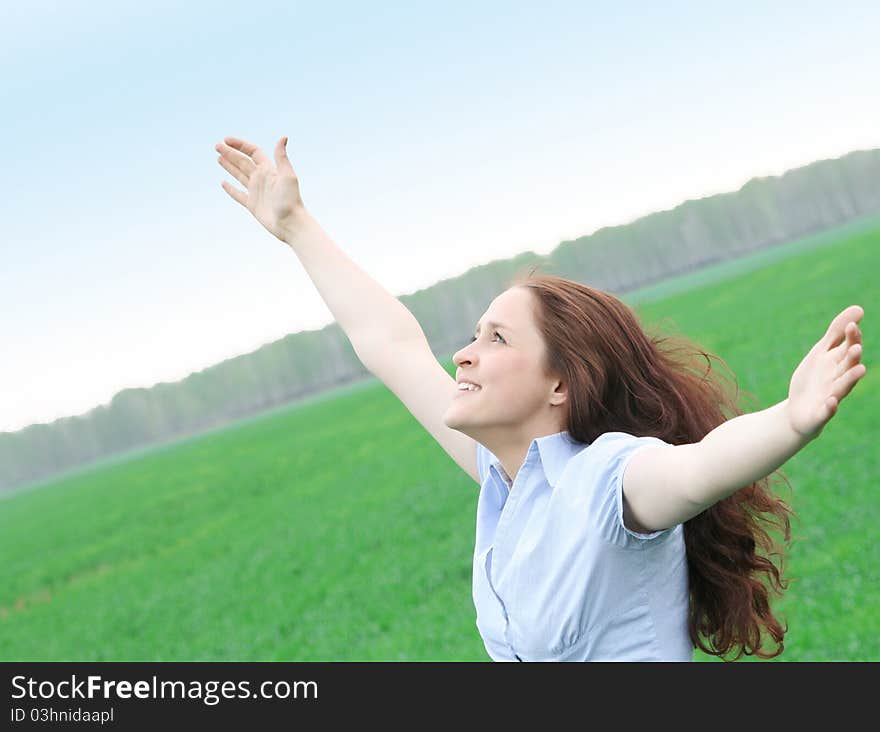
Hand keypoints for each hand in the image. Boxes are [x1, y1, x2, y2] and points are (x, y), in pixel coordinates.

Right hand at [215, 135, 307, 243]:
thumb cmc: (291, 200)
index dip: (240, 145)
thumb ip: (281, 157)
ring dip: (229, 166)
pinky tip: (223, 183)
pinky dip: (230, 189)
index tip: (226, 140)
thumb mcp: (287, 176)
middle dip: (230, 153)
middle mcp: (262, 179)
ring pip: (239, 176)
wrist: (291, 223)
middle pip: (243, 162)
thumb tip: (283, 137)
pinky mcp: (252, 205)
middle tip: (216, 146)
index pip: (253, 152)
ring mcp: (256, 192)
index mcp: (269, 170)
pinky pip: (238, 195)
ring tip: (218, 158)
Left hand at [787, 305, 866, 439]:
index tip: (852, 325)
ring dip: (851, 379)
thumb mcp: (821, 352)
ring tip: (860, 370)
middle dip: (852, 357)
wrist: (798, 411)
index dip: (851, 338)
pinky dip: (830, 407)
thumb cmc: (815, 378)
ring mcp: (831, 397)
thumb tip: (859, 308)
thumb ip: (836, 332)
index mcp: (838, 363)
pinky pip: (828, 411)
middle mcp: (838, 379)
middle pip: (848, 366)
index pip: (848, 348)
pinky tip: (832, 401)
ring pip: (843, 387)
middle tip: (856, 347)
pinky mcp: (821, 414)